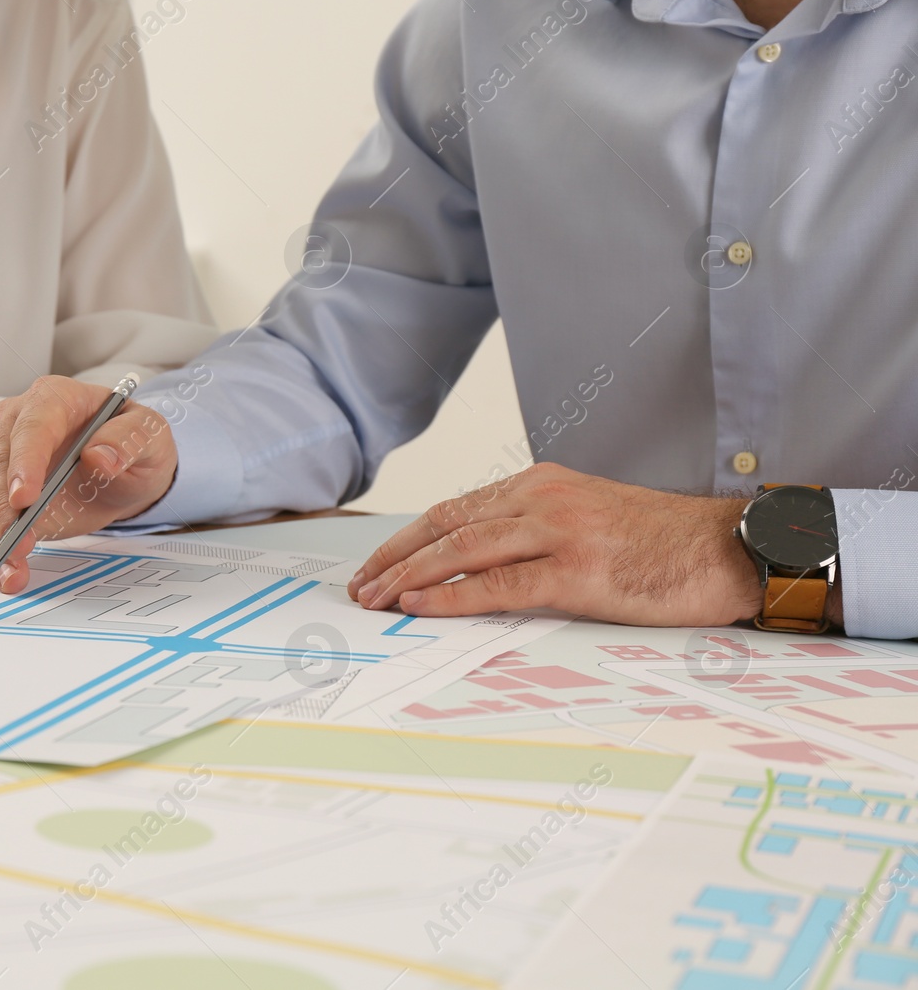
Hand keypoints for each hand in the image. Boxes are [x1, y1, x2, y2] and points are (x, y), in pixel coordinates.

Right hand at [0, 376, 176, 594]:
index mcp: (54, 399)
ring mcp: (2, 457)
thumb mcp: (148, 435)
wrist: (125, 466)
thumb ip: (128, 440)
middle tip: (15, 547)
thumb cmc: (132, 442)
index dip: (25, 462)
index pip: (33, 426)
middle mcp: (18, 423)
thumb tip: (99, 455)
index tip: (24, 499)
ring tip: (5, 572)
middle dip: (2, 510)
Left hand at [347, 463, 762, 626]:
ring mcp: (559, 531)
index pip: (455, 509)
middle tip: (359, 588)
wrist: (731, 549)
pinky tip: (421, 607)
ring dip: (408, 577)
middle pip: (446, 525)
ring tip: (375, 601)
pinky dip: (452, 595)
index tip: (376, 566)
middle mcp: (542, 498)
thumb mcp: (589, 521)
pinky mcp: (578, 570)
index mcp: (541, 485)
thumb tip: (480, 566)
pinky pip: (499, 584)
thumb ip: (536, 533)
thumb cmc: (664, 545)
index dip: (407, 540)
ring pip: (462, 549)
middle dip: (393, 559)